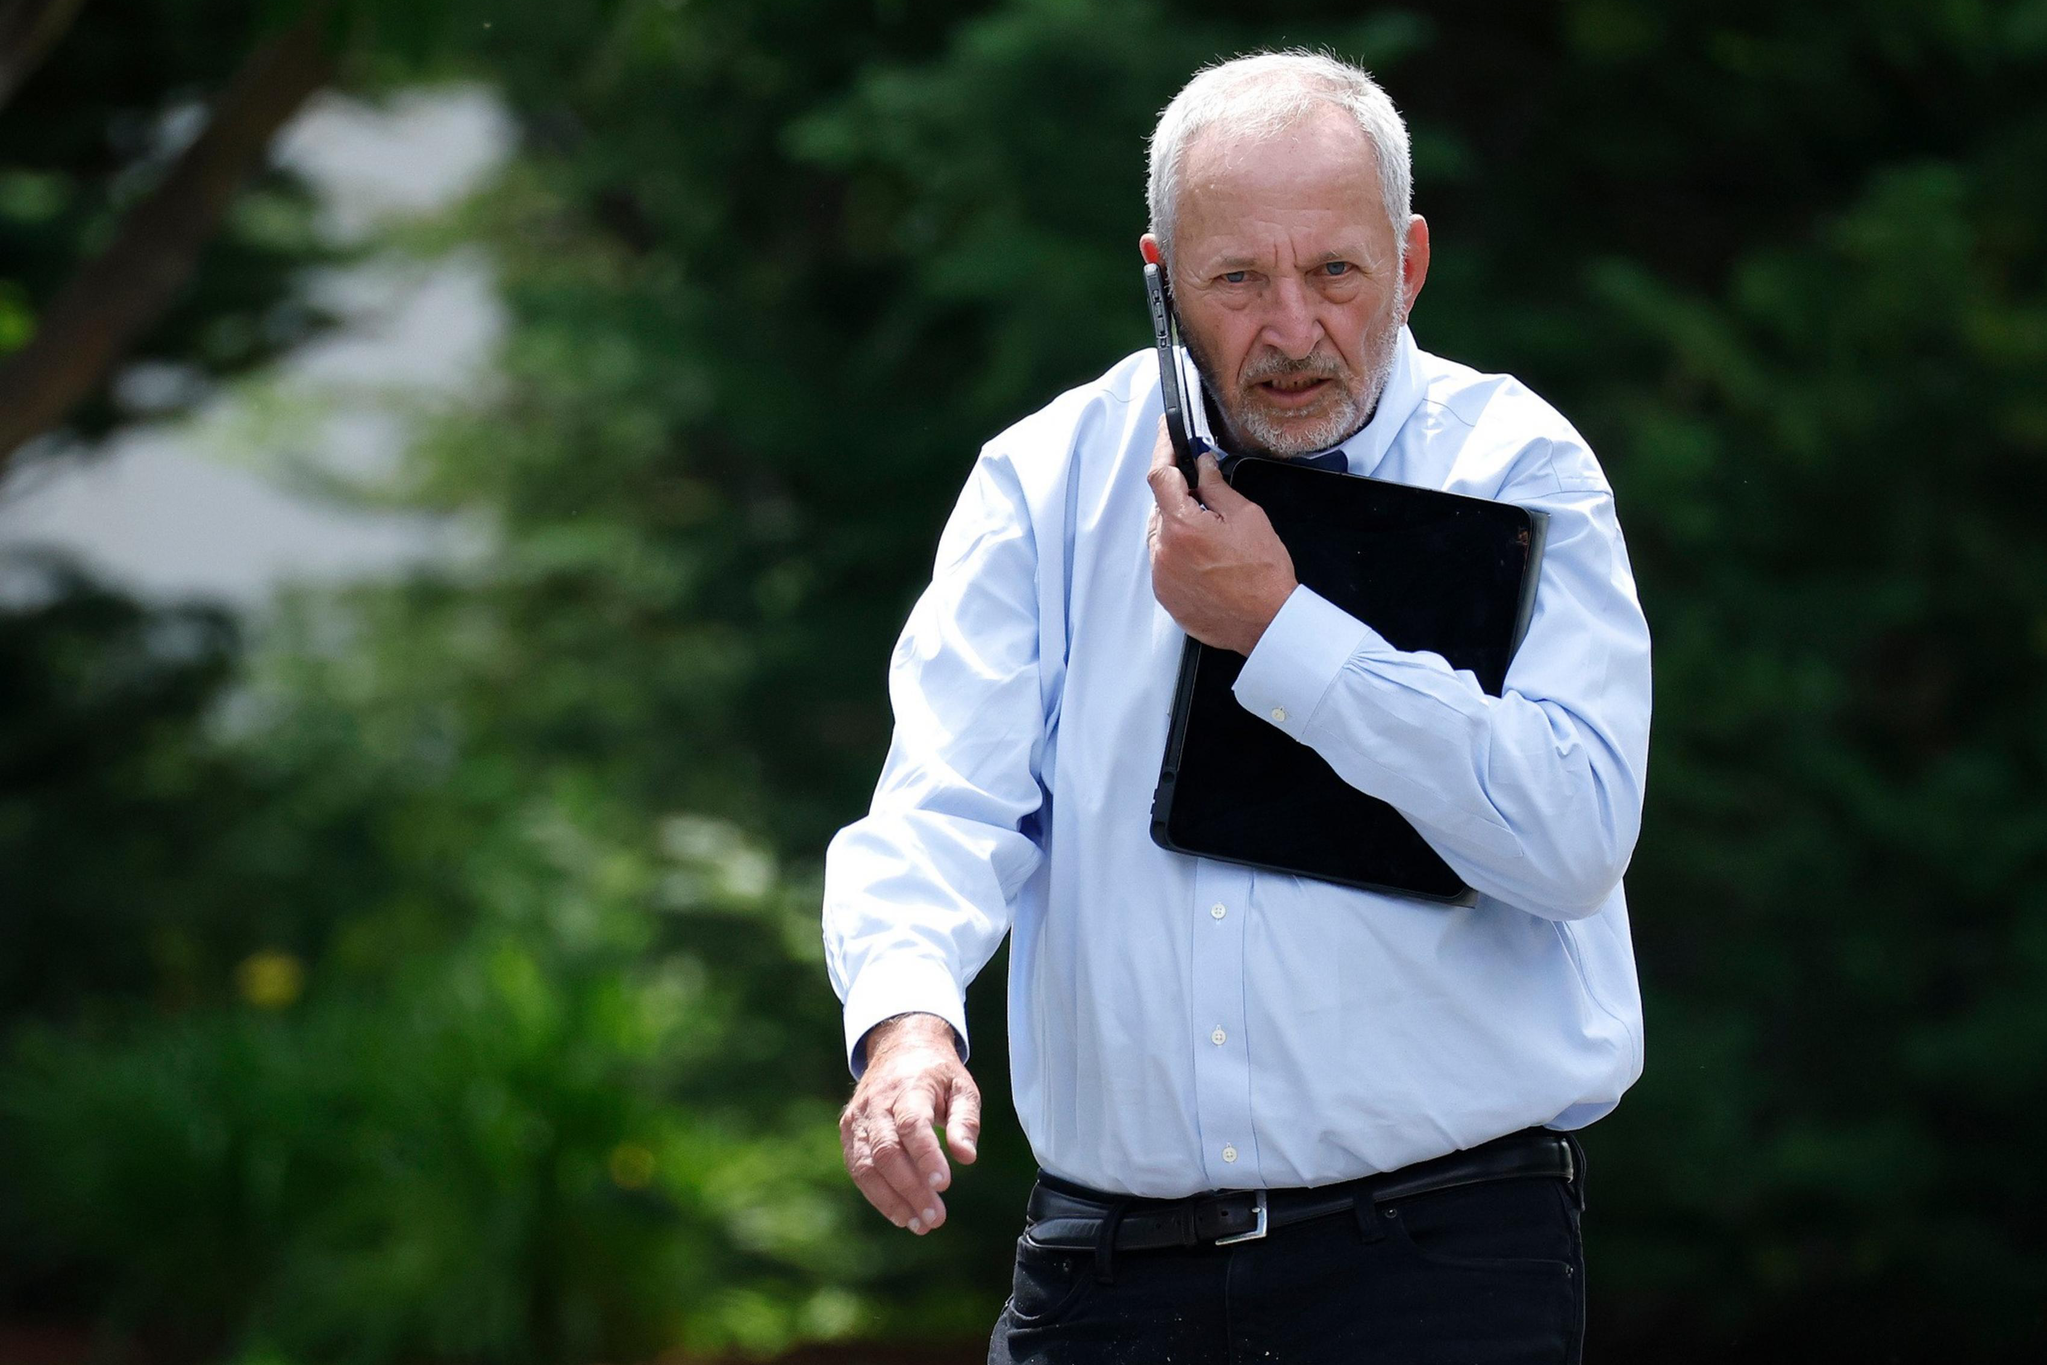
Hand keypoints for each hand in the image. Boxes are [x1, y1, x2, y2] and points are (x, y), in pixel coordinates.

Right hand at [839, 1012, 980, 1233]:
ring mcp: (858, 1118)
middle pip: (887, 1152)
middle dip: (911, 1189)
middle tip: (936, 1218)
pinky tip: (901, 1214)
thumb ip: (965, 1121)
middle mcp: (877, 1104)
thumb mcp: (962, 1087)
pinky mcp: (849, 1131)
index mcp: (908, 1088)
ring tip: (920, 1225)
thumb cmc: (936, 1073)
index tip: (945, 1185)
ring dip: (892, 1200)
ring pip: (867, 1166)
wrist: (899, 1047)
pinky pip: (858, 1169)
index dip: (926, 1157)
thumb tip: (967, 1157)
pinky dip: (877, 1196)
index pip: (912, 1125)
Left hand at [1146, 418, 1297, 653]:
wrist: (1267, 622)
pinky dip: (1179, 554)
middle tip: (1208, 500)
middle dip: (1179, 498)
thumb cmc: (1262, 573)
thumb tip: (1201, 464)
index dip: (1162, 450)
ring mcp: (1161, 576)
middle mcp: (1163, 551)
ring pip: (1161, 536)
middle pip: (1160, 508)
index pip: (1159, 475)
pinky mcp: (1166, 596)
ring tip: (1214, 540)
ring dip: (1178, 528)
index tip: (1165, 435)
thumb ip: (1216, 485)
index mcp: (1182, 525)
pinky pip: (1164, 563)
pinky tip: (1207, 561)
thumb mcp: (1246, 516)